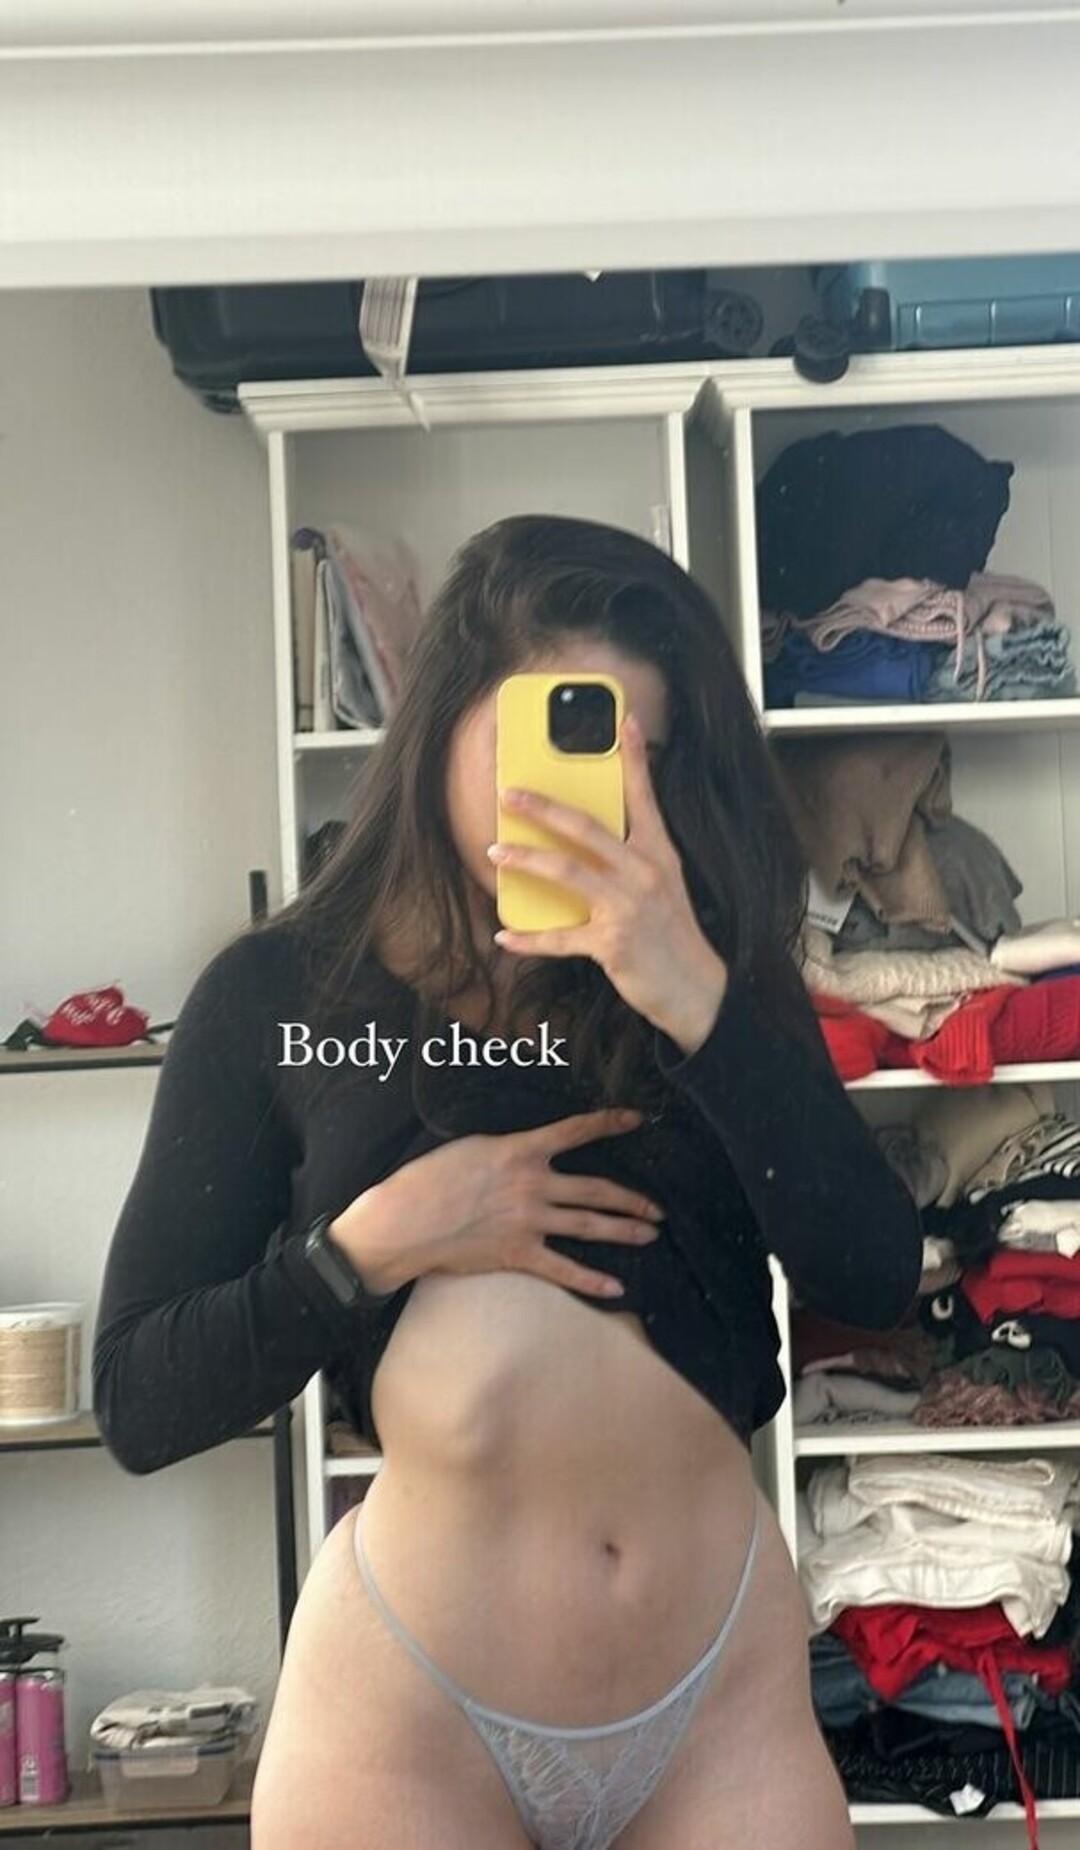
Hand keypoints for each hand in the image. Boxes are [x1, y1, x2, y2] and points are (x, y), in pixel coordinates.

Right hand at [329, 1107, 663, 1298]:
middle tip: (656, 1207)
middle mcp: (533, 1185)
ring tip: (650, 1233)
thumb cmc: (429, 1180)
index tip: (636, 1119)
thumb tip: (526, 1153)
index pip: (575, 1131)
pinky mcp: (519, 1254)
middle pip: (596, 1189)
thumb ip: (507, 1151)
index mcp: (520, 1151)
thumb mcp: (471, 1148)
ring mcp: (528, 1221)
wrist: (405, 1221)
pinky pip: (564, 1269)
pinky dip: (592, 1280)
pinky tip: (616, 1287)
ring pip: (588, 1225)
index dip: (609, 1123)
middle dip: (631, 1198)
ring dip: (624, 1230)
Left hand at [489, 712, 727, 1053]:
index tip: (624, 721)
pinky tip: (505, 935)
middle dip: (543, 808)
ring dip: (525, 861)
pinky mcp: (611, 944)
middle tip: (510, 795)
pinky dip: (529, 939)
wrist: (696, 987)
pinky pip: (560, 939)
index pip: (644, 797)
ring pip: (567, 874)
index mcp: (659, 853)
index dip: (633, 758)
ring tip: (495, 853)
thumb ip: (630, 857)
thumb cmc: (672, 932)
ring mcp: (627, 908)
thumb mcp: (662, 885)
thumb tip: (586, 837)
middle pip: (587, 829)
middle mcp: (644, 873)